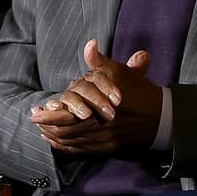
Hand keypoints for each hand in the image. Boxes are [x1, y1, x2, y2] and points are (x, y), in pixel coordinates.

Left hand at [29, 39, 161, 153]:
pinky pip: (80, 150)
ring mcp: (103, 140)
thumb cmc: (139, 93)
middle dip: (47, 125)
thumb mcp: (121, 73)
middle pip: (65, 131)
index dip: (50, 114)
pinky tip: (56, 141)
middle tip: (34, 120)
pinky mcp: (107, 148)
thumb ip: (101, 62)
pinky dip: (65, 147)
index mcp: (100, 108)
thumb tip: (90, 45)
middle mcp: (100, 127)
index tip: (35, 110)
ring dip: (54, 136)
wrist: (162, 118)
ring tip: (42, 129)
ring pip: (71, 142)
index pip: (68, 115)